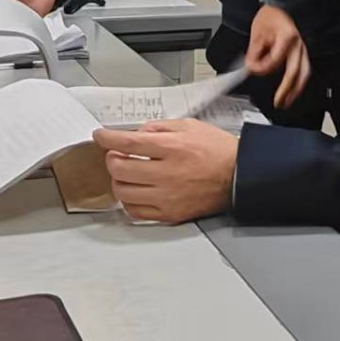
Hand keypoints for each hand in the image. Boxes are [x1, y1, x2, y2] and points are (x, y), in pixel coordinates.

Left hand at [92, 119, 237, 222]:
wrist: (239, 176)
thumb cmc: (218, 151)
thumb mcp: (190, 126)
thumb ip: (160, 127)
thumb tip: (137, 134)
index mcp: (172, 148)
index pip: (128, 143)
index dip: (107, 138)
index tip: (100, 136)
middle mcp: (168, 174)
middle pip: (120, 169)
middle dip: (111, 159)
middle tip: (116, 155)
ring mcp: (167, 197)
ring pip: (123, 192)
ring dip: (118, 180)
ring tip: (125, 173)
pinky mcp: (170, 214)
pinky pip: (136, 212)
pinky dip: (128, 201)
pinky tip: (134, 191)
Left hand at [246, 4, 311, 109]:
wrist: (281, 7)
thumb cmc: (270, 16)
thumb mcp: (257, 33)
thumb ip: (254, 52)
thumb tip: (251, 68)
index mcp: (287, 38)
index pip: (274, 60)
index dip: (261, 67)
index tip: (252, 68)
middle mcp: (298, 45)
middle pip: (295, 72)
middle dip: (287, 89)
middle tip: (279, 102)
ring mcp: (302, 49)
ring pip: (304, 73)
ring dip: (296, 89)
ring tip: (288, 101)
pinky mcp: (302, 52)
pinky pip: (304, 69)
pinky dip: (299, 81)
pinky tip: (293, 89)